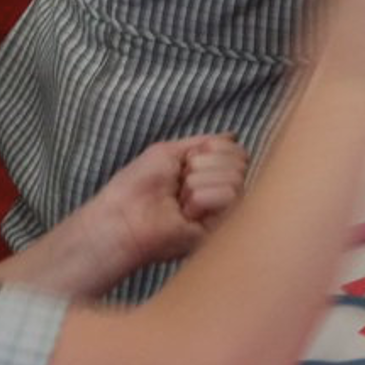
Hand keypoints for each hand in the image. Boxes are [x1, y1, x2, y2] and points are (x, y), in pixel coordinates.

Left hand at [79, 136, 251, 268]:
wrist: (125, 218)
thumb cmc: (138, 185)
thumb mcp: (168, 152)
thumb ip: (204, 142)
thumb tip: (232, 136)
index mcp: (210, 172)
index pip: (237, 151)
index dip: (211, 149)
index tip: (185, 162)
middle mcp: (223, 190)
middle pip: (239, 162)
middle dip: (203, 166)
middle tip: (180, 182)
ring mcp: (227, 210)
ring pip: (234, 178)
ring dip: (197, 185)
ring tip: (180, 201)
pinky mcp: (226, 227)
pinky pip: (229, 196)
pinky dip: (201, 199)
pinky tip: (187, 213)